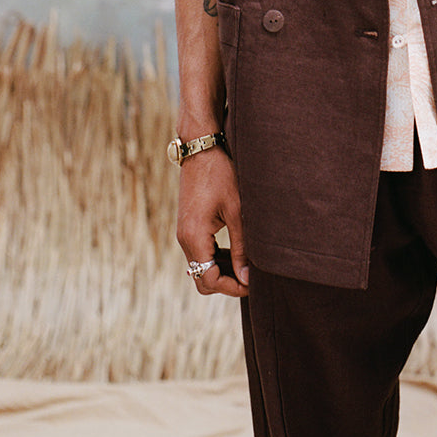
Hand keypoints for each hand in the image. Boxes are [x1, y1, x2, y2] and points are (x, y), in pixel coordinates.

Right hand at [176, 148, 249, 297]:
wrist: (201, 149)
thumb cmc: (221, 175)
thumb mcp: (236, 211)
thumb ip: (241, 246)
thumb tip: (246, 277)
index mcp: (194, 237)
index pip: (208, 279)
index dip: (231, 287)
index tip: (252, 284)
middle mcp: (184, 239)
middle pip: (201, 278)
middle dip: (225, 283)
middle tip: (250, 277)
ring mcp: (184, 233)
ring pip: (200, 267)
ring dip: (221, 270)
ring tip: (246, 264)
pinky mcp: (187, 226)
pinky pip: (199, 253)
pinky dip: (215, 258)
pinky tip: (234, 250)